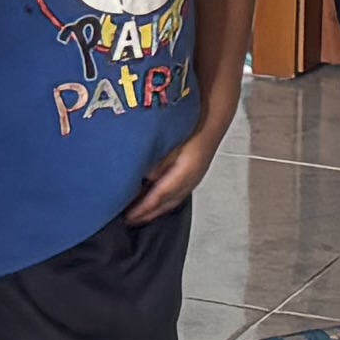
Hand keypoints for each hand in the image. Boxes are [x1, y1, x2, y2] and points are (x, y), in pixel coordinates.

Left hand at [126, 90, 233, 221]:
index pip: (160, 195)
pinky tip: (155, 202)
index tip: (128, 216)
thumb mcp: (169, 142)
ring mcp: (194, 179)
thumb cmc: (189, 127)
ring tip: (139, 216)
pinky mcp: (194, 176)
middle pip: (166, 203)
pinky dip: (164, 203)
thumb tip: (142, 178)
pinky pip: (177, 195)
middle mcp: (190, 180)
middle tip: (130, 221)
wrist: (212, 119)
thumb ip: (156, 160)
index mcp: (184, 172)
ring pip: (172, 201)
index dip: (144, 208)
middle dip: (148, 214)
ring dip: (156, 211)